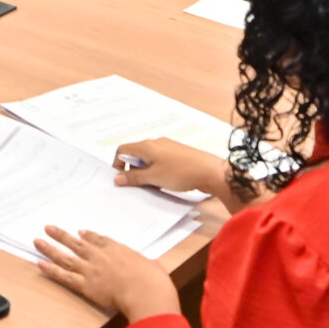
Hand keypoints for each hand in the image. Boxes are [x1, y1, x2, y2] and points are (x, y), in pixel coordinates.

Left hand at [35, 225, 179, 322]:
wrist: (146, 293)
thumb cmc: (155, 282)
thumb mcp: (152, 266)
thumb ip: (144, 264)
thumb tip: (147, 268)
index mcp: (118, 250)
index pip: (99, 240)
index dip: (88, 236)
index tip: (80, 233)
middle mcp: (101, 256)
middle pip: (78, 243)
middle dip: (62, 236)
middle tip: (49, 228)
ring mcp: (91, 270)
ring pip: (66, 257)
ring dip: (50, 248)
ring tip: (37, 241)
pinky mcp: (86, 286)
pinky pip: (65, 277)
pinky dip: (52, 270)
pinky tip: (40, 264)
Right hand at [112, 137, 229, 197]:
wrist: (210, 172)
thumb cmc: (181, 172)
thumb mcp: (154, 178)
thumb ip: (134, 177)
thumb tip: (118, 178)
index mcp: (146, 146)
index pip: (123, 150)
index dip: (118, 164)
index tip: (122, 178)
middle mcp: (156, 143)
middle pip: (136, 154)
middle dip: (134, 169)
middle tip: (140, 184)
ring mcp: (167, 147)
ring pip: (149, 158)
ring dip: (147, 171)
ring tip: (155, 184)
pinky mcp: (177, 153)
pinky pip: (160, 160)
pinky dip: (158, 170)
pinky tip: (166, 181)